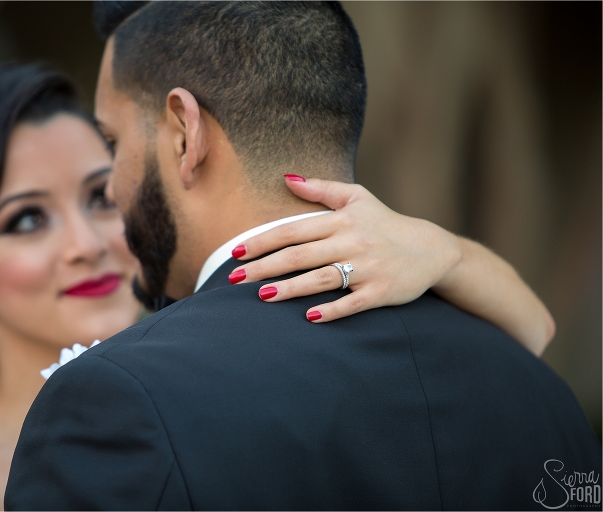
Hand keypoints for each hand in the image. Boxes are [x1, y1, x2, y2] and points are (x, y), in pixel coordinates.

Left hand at [231, 176, 461, 321]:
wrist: (431, 249)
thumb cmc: (385, 222)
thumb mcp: (357, 198)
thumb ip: (321, 188)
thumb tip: (286, 178)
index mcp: (341, 221)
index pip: (292, 230)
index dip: (262, 241)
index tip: (236, 253)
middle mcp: (351, 243)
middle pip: (299, 256)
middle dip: (264, 267)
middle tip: (235, 278)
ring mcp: (367, 268)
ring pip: (321, 279)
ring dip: (290, 289)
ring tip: (262, 296)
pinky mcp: (381, 292)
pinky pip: (352, 303)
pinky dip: (332, 310)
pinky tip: (309, 317)